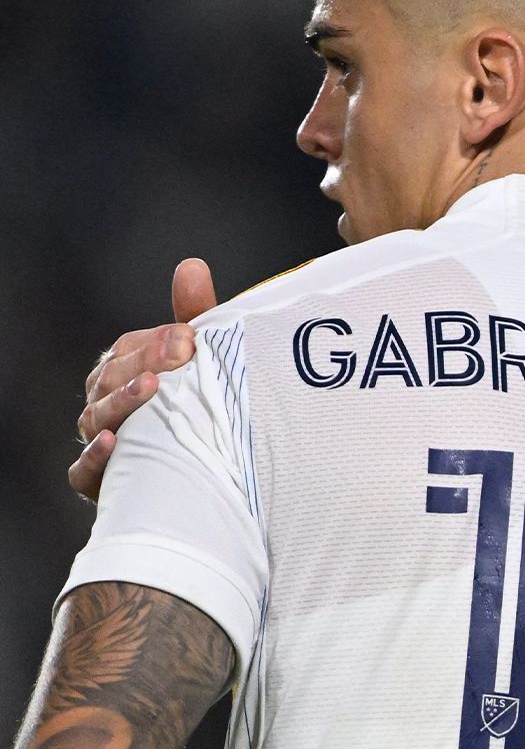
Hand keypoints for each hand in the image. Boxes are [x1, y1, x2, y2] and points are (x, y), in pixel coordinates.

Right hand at [69, 258, 219, 501]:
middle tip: (178, 356)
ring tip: (151, 389)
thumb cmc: (200, 409)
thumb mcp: (203, 363)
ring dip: (123, 402)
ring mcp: (103, 444)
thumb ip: (195, 316)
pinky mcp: (104, 482)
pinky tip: (115, 442)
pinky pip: (84, 471)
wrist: (216, 476)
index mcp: (123, 373)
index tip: (188, 337)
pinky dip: (95, 457)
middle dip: (142, 365)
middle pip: (109, 381)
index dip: (154, 343)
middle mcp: (106, 405)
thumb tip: (192, 266)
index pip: (126, 351)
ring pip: (97, 419)